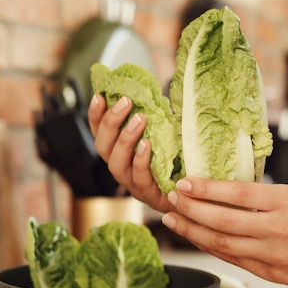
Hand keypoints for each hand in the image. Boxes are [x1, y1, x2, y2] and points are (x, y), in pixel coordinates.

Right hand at [88, 95, 172, 212]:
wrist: (192, 195)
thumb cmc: (176, 161)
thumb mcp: (163, 135)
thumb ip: (153, 118)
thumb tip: (150, 91)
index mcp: (119, 153)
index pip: (99, 134)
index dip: (95, 117)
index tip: (99, 97)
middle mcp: (120, 168)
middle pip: (102, 147)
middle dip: (110, 122)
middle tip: (125, 102)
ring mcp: (132, 184)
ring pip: (116, 164)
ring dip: (125, 139)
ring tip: (139, 119)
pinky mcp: (149, 196)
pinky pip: (139, 179)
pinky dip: (140, 160)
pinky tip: (147, 145)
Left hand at [161, 177, 287, 287]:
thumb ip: (265, 198)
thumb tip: (225, 193)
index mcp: (287, 203)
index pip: (236, 194)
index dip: (205, 188)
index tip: (184, 182)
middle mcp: (277, 231)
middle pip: (221, 221)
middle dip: (190, 210)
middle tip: (170, 199)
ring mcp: (273, 257)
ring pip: (221, 244)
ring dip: (192, 232)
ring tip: (172, 220)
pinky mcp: (271, 275)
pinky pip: (233, 260)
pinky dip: (211, 248)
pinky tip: (196, 238)